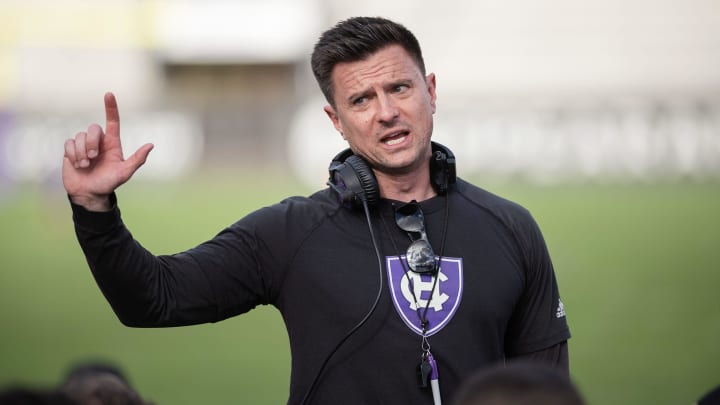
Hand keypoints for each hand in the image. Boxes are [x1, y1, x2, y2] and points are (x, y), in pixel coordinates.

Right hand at [62, 92, 153, 210]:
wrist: (89, 194)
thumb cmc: (109, 183)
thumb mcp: (125, 173)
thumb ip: (137, 159)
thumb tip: (151, 145)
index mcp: (113, 143)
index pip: (113, 121)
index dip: (111, 108)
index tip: (109, 94)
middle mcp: (99, 141)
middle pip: (93, 128)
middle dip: (92, 143)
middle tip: (94, 158)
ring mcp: (84, 145)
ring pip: (79, 136)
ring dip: (82, 152)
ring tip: (86, 165)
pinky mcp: (70, 150)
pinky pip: (68, 143)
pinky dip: (73, 155)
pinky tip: (77, 165)